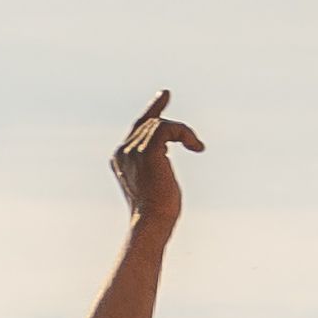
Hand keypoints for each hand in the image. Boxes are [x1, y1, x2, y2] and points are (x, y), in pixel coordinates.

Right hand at [112, 91, 204, 235]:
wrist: (152, 222)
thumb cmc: (157, 211)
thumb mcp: (155, 181)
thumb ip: (156, 162)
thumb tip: (165, 152)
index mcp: (121, 158)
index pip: (137, 127)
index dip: (152, 110)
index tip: (164, 95)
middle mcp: (123, 151)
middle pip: (150, 123)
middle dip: (169, 121)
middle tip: (177, 111)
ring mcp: (133, 149)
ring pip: (161, 124)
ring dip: (183, 133)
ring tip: (196, 147)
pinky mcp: (147, 150)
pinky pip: (168, 128)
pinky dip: (185, 133)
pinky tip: (196, 147)